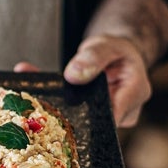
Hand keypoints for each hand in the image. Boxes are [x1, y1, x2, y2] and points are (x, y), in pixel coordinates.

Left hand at [13, 34, 151, 127]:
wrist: (115, 56)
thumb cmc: (116, 50)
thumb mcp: (107, 45)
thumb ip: (94, 57)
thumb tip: (73, 75)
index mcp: (136, 92)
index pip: (114, 115)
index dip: (88, 120)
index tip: (62, 115)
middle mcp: (125, 110)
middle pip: (95, 122)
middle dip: (66, 116)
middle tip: (38, 106)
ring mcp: (107, 117)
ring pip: (82, 120)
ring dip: (56, 110)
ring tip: (32, 96)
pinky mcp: (92, 118)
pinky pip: (74, 114)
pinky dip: (54, 104)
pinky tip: (33, 90)